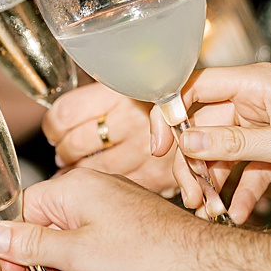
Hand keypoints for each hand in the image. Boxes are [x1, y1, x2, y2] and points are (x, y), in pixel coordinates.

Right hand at [0, 168, 270, 270]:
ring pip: (77, 255)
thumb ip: (27, 245)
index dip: (19, 246)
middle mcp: (95, 194)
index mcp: (75, 188)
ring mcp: (117, 214)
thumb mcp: (74, 256)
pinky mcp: (135, 235)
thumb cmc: (146, 257)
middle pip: (51, 238)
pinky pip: (103, 259)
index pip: (25, 211)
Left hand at [44, 84, 174, 194]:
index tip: (55, 129)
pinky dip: (98, 185)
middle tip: (64, 149)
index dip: (53, 125)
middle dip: (63, 149)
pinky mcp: (154, 177)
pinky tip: (96, 180)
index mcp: (124, 94)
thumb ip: (102, 96)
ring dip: (77, 168)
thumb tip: (62, 115)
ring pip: (89, 168)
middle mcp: (133, 122)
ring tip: (79, 162)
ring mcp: (144, 153)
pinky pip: (113, 185)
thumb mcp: (135, 84)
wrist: (216, 123)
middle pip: (74, 143)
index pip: (65, 114)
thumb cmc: (168, 104)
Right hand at [149, 63, 270, 221]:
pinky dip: (240, 192)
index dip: (170, 116)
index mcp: (258, 84)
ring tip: (209, 212)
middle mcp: (257, 101)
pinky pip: (246, 169)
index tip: (159, 148)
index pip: (194, 89)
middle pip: (203, 127)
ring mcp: (266, 126)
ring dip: (212, 182)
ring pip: (221, 152)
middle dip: (192, 163)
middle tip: (190, 195)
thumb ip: (235, 143)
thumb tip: (187, 141)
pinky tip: (236, 215)